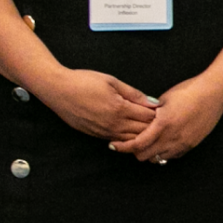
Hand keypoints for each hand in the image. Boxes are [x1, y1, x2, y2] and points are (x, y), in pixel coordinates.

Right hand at [36, 68, 156, 142]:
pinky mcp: (96, 136)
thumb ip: (133, 93)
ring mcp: (104, 132)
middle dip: (153, 127)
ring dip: (141, 135)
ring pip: (130, 140)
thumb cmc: (83, 81)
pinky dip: (127, 138)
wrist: (58, 90)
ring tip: (148, 128)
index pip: (147, 117)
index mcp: (119, 109)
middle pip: (142, 132)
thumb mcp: (111, 81)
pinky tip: (131, 132)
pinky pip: (118, 141)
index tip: (164, 110)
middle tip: (160, 121)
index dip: (158, 114)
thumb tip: (152, 102)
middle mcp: (113, 124)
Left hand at [114, 75, 222, 163]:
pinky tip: (162, 142)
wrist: (214, 93)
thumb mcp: (164, 99)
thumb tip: (140, 120)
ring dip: (149, 153)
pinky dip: (163, 153)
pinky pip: (172, 156)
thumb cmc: (189, 91)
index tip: (114, 145)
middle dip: (135, 151)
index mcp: (162, 124)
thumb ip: (150, 113)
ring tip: (147, 143)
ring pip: (158, 159)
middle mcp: (172, 137)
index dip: (123, 147)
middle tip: (130, 143)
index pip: (137, 144)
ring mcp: (182, 143)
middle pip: (145, 156)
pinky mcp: (191, 145)